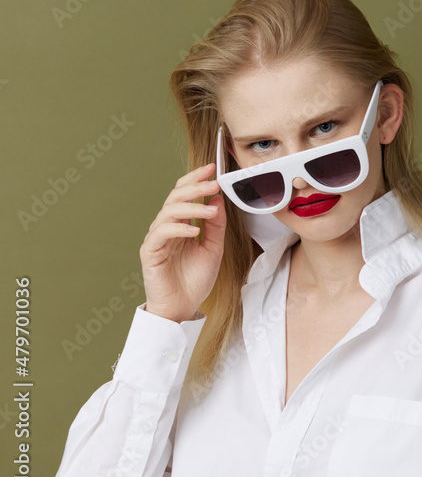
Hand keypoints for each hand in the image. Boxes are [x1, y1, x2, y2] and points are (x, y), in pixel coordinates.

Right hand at [139, 162, 225, 321]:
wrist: (182, 307)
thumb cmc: (195, 279)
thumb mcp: (214, 248)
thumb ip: (215, 225)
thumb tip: (217, 199)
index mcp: (180, 224)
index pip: (184, 194)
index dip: (195, 179)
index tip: (212, 169)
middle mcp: (166, 227)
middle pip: (175, 197)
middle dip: (195, 188)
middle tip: (213, 183)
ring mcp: (156, 238)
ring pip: (168, 212)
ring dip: (191, 208)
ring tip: (211, 210)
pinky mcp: (150, 252)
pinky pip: (161, 233)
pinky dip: (178, 229)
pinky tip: (194, 231)